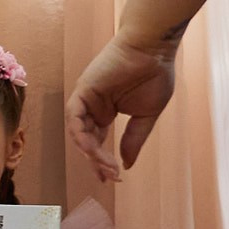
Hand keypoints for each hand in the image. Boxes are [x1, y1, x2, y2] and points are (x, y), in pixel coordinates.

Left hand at [66, 33, 178, 180]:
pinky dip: (81, 134)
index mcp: (105, 112)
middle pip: (86, 141)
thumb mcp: (146, 116)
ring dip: (91, 152)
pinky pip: (75, 117)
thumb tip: (127, 164)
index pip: (97, 142)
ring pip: (79, 133)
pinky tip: (92, 150)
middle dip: (97, 162)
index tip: (112, 178)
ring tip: (108, 166)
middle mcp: (92, 108)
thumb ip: (134, 139)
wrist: (154, 50)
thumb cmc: (154, 75)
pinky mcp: (82, 90)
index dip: (102, 161)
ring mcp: (85, 99)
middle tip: (110, 177)